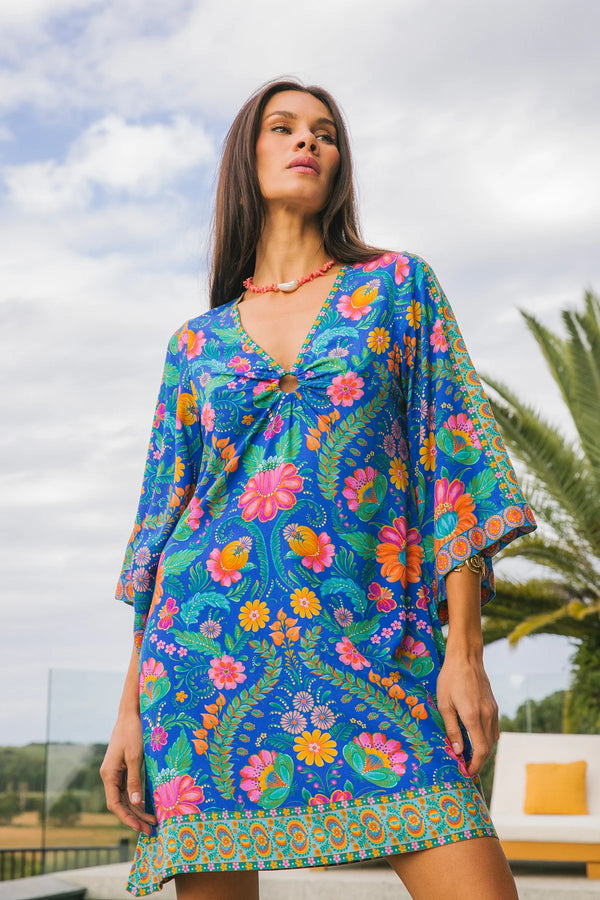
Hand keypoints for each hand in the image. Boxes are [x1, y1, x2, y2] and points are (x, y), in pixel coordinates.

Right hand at [100, 711, 157, 834]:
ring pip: (125, 797)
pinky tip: (147, 805)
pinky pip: (129, 788)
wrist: (131, 714)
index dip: (127, 817)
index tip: (139, 827)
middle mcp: (110, 775)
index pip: (115, 804)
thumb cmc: (133, 733)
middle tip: (150, 829)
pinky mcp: (123, 767)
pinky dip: (137, 798)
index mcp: (109, 774)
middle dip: (135, 817)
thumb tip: (136, 803)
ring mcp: (116, 772)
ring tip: (152, 821)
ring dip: (138, 809)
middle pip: (121, 803)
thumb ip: (135, 780)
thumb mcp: (136, 757)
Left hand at [436, 649, 498, 776]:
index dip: (475, 765)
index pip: (481, 751)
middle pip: (489, 748)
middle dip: (478, 762)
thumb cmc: (450, 679)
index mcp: (474, 717)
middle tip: (466, 768)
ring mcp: (493, 710)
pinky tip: (475, 738)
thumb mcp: (444, 704)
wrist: (466, 658)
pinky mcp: (494, 706)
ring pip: (493, 739)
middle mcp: (488, 716)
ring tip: (469, 756)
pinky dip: (486, 738)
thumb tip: (457, 752)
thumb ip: (452, 729)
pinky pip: (493, 728)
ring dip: (483, 751)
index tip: (466, 773)